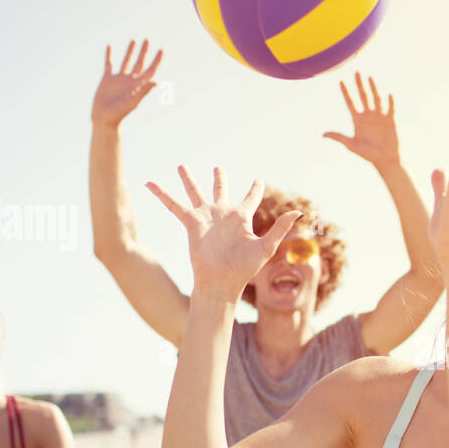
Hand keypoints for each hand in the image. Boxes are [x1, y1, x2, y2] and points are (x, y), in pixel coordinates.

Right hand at [92, 39, 162, 125]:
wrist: (104, 118)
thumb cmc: (119, 114)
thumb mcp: (133, 102)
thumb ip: (143, 91)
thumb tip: (156, 81)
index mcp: (138, 85)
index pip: (150, 70)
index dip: (156, 60)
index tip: (161, 50)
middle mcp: (130, 80)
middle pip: (139, 63)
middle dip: (144, 52)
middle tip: (147, 40)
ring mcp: (119, 79)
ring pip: (126, 61)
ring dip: (130, 51)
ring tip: (134, 40)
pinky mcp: (107, 79)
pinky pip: (109, 64)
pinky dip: (109, 55)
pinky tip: (110, 46)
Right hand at [146, 167, 303, 300]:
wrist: (221, 281)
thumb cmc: (244, 268)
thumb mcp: (266, 246)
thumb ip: (280, 228)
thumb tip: (298, 212)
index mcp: (242, 219)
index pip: (251, 199)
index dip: (255, 189)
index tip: (258, 180)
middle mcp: (223, 216)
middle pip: (221, 190)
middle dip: (220, 179)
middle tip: (218, 168)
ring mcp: (206, 218)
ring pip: (196, 192)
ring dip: (188, 179)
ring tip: (181, 166)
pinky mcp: (191, 223)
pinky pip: (174, 205)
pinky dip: (162, 194)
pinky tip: (149, 183)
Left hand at [323, 73, 399, 167]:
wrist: (385, 160)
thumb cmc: (368, 154)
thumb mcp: (351, 145)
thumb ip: (339, 137)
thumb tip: (323, 134)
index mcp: (358, 119)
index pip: (350, 102)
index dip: (345, 93)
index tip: (340, 81)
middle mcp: (368, 115)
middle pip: (363, 96)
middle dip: (359, 84)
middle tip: (356, 72)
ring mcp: (379, 116)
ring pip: (376, 99)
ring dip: (373, 88)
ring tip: (369, 77)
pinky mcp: (390, 120)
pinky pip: (390, 109)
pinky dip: (390, 102)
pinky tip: (389, 94)